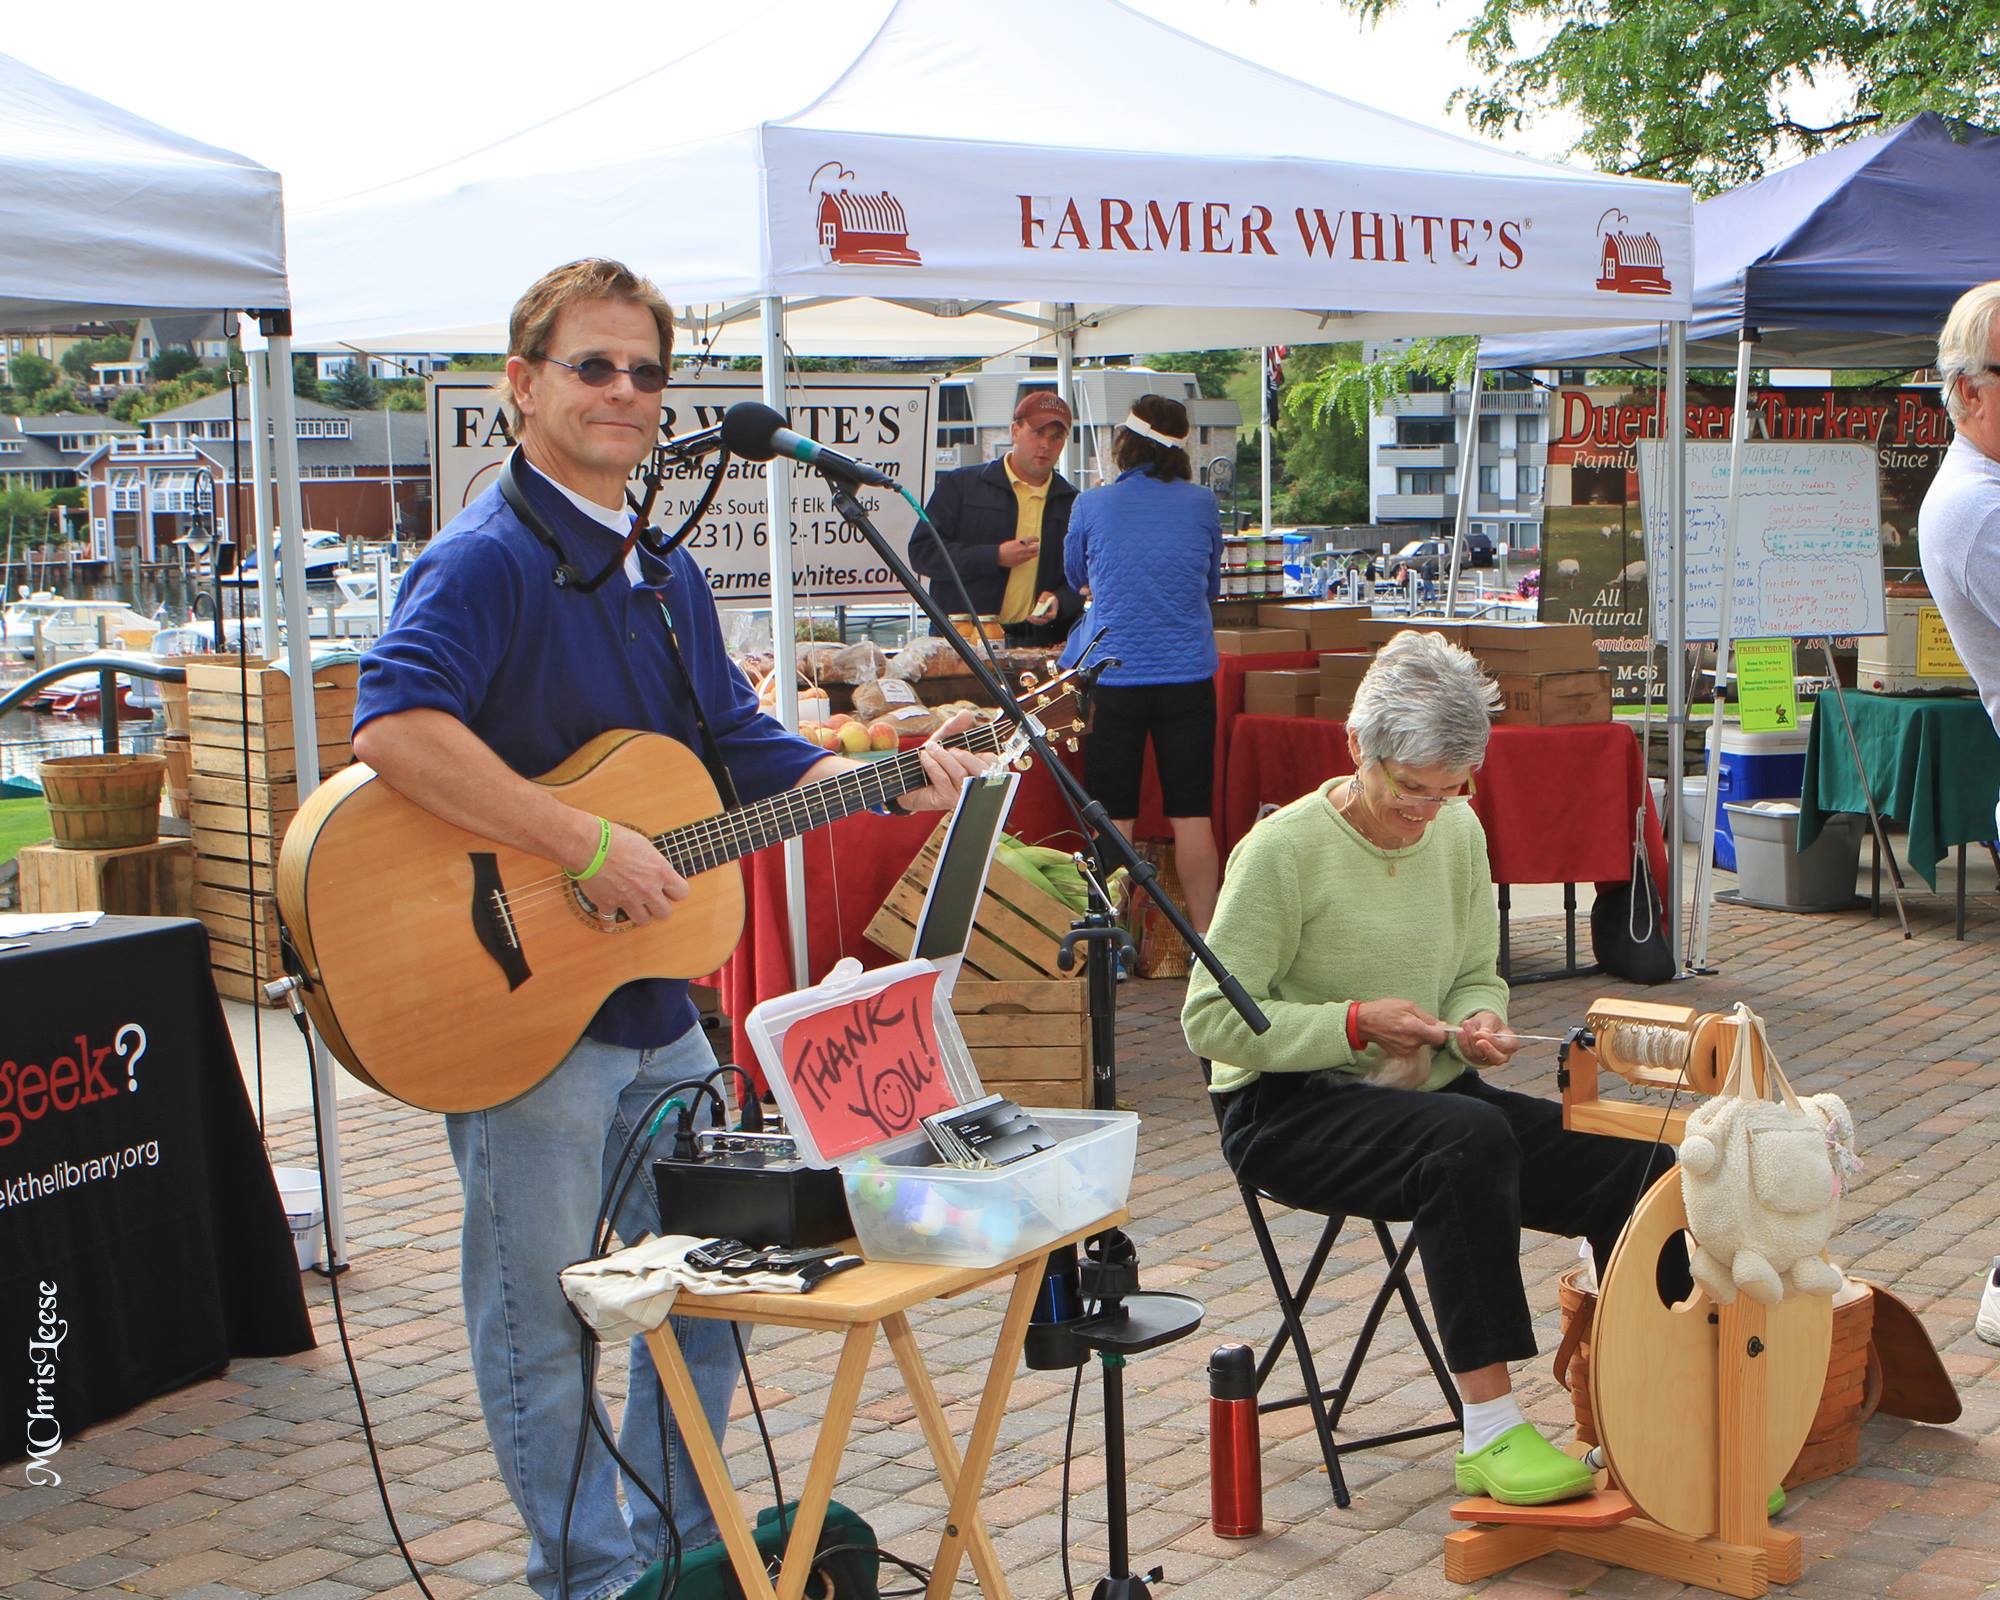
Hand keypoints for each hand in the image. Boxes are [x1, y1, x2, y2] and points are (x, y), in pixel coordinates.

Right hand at [571, 819, 687, 925]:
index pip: (682, 893)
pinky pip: (611, 921)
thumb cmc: (615, 839)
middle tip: (653, 900)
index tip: (669, 889)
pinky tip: (610, 922)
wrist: (590, 845)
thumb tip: (655, 868)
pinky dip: (610, 922)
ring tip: (635, 907)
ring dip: (640, 915)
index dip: (675, 892)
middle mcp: (648, 890)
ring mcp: (629, 900)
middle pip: (665, 913)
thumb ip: (653, 863)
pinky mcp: (608, 904)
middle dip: (659, 908)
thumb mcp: (644, 845)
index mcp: (660, 872)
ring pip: (643, 921)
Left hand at [898, 711, 999, 810]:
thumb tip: (966, 714)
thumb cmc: (932, 760)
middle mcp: (975, 786)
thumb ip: (955, 727)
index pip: (994, 763)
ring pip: (960, 773)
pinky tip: (924, 758)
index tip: (964, 747)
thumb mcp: (944, 740)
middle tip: (947, 748)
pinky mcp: (946, 800)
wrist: (908, 779)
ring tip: (931, 749)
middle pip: (980, 770)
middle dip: (962, 754)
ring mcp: (962, 795)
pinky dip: (932, 764)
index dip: (983, 753)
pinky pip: (943, 778)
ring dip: (942, 756)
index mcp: (981, 771)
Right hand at [996, 538, 1039, 568]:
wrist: (999, 556)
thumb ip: (1022, 543)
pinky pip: (1028, 559)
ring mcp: (1023, 556)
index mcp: (1021, 542)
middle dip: (1036, 547)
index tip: (1037, 540)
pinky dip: (1028, 557)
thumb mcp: (1014, 542)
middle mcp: (1023, 549)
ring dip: (1034, 553)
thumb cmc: (1005, 548)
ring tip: (1032, 552)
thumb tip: (1028, 544)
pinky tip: (1025, 556)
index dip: (1036, 539)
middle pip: (1036, 548)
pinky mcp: (1021, 561)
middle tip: (1035, 547)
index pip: (1033, 539)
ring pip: (1034, 554)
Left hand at [1029, 590, 1058, 622]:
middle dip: (1038, 620)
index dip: (1048, 616)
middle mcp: (1049, 616)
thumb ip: (1044, 597)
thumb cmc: (1048, 596)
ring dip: (1034, 621)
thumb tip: (1040, 601)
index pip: (1052, 615)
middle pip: (1045, 621)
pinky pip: (1036, 621)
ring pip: (1040, 622)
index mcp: (1053, 610)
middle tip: (1032, 617)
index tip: (1044, 614)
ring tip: (1028, 618)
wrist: (1047, 599)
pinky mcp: (1040, 618)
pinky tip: (1027, 617)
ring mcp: (1045, 618)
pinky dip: (1032, 620)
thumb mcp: (1047, 594)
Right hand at [1353, 999, 1449, 1054]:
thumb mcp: (1407, 1005)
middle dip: (1429, 1031)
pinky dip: (1411, 1040)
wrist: (1364, 1023)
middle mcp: (1412, 1043)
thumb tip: (1441, 1025)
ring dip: (1419, 1035)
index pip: (1440, 1038)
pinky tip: (1401, 1033)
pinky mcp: (1401, 1054)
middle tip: (1417, 1021)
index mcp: (1415, 1029)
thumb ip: (1426, 1017)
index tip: (1440, 1026)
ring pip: (1422, 1044)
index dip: (1443, 1031)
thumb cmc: (1384, 1010)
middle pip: (1432, 1041)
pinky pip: (1413, 1047)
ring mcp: (1406, 1051)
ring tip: (1406, 1026)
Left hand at [1456, 1010, 1521, 1065]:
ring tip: (1466, 1023)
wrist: (1479, 1025)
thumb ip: (1488, 1026)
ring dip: (1470, 1039)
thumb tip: (1483, 1034)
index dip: (1491, 1041)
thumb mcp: (1491, 1019)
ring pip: (1479, 1056)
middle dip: (1484, 1048)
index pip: (1504, 1046)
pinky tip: (1460, 1032)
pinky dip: (1463, 1043)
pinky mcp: (1476, 1061)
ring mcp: (1489, 1061)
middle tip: (1475, 1036)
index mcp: (1511, 1044)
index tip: (1479, 1033)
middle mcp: (1503, 1055)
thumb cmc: (1489, 1022)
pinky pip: (1468, 1055)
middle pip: (1496, 1059)